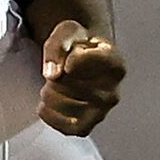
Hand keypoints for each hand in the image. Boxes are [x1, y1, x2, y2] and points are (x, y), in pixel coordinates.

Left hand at [38, 20, 124, 136]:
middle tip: (59, 71)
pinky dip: (49, 115)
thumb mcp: (66, 32)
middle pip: (71, 85)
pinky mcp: (87, 126)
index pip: (88, 62)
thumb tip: (52, 74)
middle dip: (56, 77)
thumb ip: (57, 47)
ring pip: (66, 106)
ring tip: (51, 85)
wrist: (82, 61)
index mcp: (114, 63)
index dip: (71, 59)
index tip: (68, 58)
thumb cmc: (77, 45)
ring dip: (49, 94)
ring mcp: (101, 112)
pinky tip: (45, 104)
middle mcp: (113, 91)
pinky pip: (65, 127)